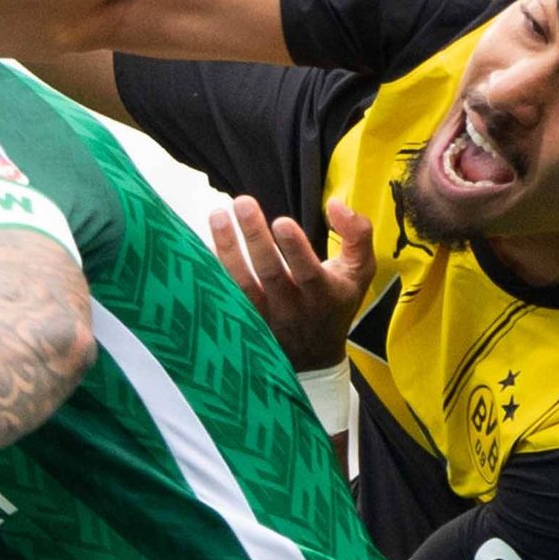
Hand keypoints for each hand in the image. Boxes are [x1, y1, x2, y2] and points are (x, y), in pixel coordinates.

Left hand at [205, 198, 373, 372]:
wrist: (315, 357)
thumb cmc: (336, 303)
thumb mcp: (360, 271)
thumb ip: (357, 234)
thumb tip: (333, 204)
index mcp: (324, 296)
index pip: (309, 273)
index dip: (295, 249)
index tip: (281, 222)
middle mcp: (293, 311)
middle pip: (270, 274)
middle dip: (255, 237)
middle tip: (242, 202)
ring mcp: (266, 321)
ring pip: (242, 286)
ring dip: (227, 250)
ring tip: (217, 215)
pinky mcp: (244, 326)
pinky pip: (224, 299)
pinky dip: (211, 274)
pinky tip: (198, 247)